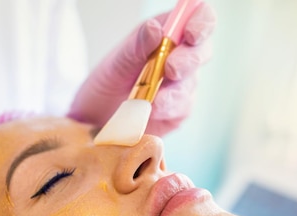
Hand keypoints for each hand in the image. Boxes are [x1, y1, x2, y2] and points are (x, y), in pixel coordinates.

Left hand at [68, 2, 215, 136]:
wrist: (95, 118)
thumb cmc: (105, 85)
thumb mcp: (115, 64)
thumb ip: (136, 47)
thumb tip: (155, 28)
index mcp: (165, 33)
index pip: (196, 17)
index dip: (200, 22)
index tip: (190, 34)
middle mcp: (178, 56)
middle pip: (202, 50)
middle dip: (189, 60)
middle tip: (170, 70)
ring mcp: (181, 84)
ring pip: (191, 83)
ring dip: (173, 91)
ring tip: (151, 100)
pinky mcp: (178, 109)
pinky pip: (182, 109)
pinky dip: (166, 110)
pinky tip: (151, 112)